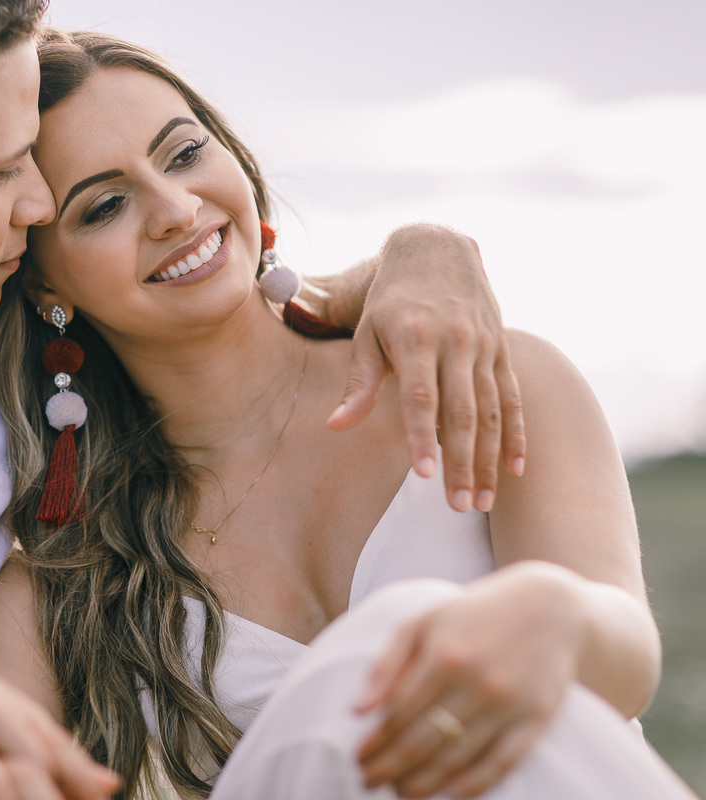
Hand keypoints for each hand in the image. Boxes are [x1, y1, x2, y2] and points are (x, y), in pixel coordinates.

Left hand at [327, 224, 525, 512]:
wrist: (437, 250)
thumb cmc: (390, 301)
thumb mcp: (366, 333)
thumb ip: (358, 382)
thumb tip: (336, 426)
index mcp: (415, 338)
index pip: (421, 397)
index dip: (422, 437)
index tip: (424, 475)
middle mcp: (455, 342)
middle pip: (461, 412)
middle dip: (463, 463)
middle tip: (460, 507)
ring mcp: (484, 346)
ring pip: (491, 411)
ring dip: (489, 459)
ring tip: (482, 502)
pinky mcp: (501, 350)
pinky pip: (512, 398)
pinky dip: (516, 435)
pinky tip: (516, 470)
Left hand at [353, 564, 584, 798]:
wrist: (549, 606)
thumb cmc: (473, 614)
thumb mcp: (423, 622)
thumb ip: (386, 663)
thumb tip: (357, 710)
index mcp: (443, 657)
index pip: (398, 714)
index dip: (375, 742)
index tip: (357, 759)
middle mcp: (476, 683)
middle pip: (423, 742)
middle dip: (390, 768)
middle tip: (370, 782)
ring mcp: (509, 704)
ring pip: (458, 759)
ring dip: (425, 783)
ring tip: (402, 793)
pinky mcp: (537, 719)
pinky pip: (502, 763)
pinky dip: (475, 786)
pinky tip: (451, 796)